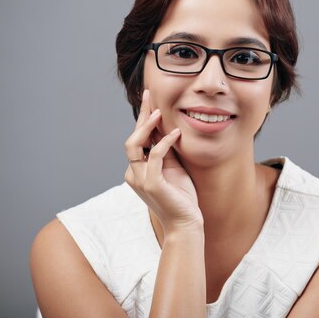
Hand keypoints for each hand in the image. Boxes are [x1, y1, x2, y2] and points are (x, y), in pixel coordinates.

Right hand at [124, 90, 202, 232]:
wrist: (185, 222)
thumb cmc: (181, 196)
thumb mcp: (174, 166)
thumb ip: (167, 150)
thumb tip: (168, 126)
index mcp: (138, 169)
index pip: (138, 139)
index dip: (142, 118)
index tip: (149, 99)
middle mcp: (134, 173)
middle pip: (132, 138)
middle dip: (140, 115)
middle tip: (149, 95)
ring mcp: (139, 179)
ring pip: (134, 145)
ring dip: (146, 126)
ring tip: (159, 112)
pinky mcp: (151, 184)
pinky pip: (154, 156)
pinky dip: (164, 142)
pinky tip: (176, 133)